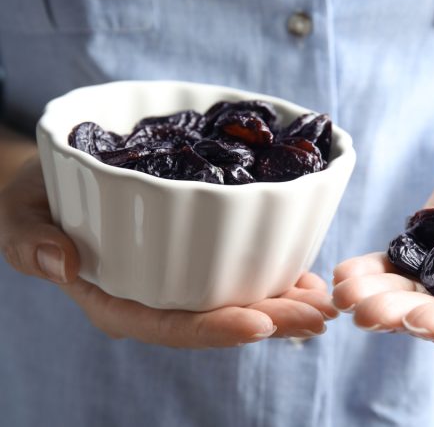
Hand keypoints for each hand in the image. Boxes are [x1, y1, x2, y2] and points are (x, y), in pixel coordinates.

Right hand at [0, 159, 336, 347]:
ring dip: (283, 300)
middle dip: (271, 319)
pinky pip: (236, 270)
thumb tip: (61, 259)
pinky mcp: (194, 253)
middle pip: (216, 317)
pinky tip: (304, 271)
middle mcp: (155, 295)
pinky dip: (272, 272)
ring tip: (324, 298)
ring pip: (234, 297)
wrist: (54, 185)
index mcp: (117, 299)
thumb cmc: (36, 203)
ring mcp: (177, 277)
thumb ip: (29, 240)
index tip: (261, 322)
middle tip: (319, 313)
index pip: (169, 325)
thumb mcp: (19, 215)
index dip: (215, 328)